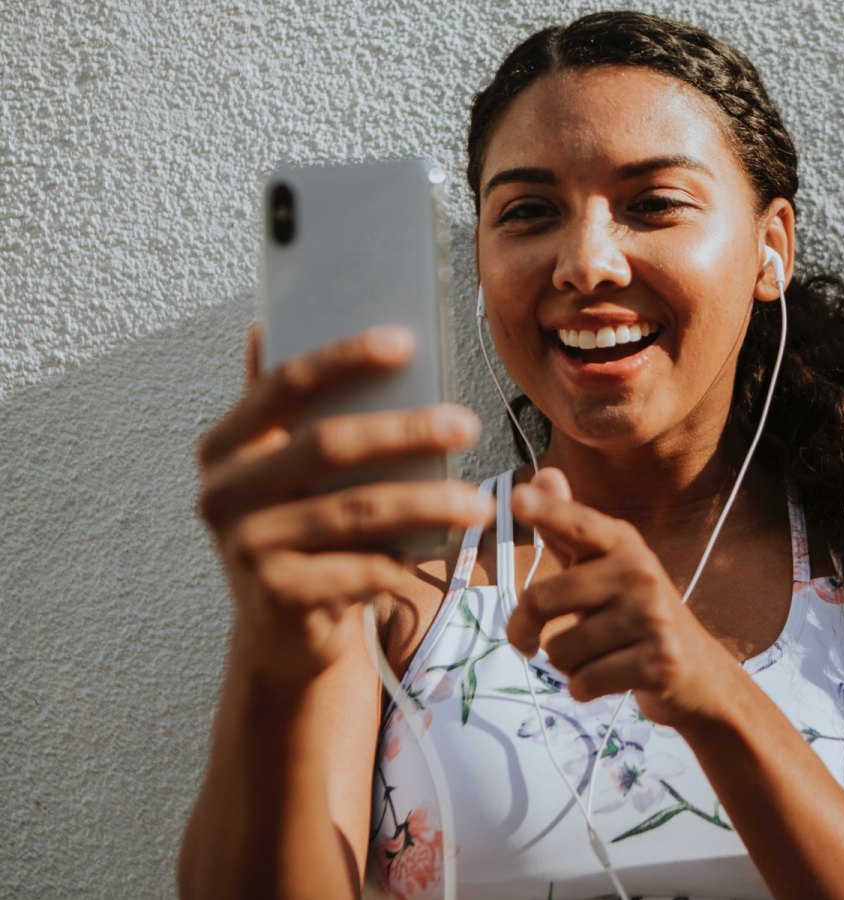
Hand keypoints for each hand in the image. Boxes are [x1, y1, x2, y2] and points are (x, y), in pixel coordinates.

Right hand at [195, 324, 493, 686]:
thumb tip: (267, 323)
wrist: (281, 631)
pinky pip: (361, 567)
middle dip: (407, 431)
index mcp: (226, 445)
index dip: (344, 357)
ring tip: (480, 501)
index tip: (406, 340)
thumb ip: (281, 408)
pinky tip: (449, 548)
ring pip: (356, 510)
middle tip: (468, 423)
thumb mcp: (282, 469)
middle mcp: (223, 492)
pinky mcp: (276, 596)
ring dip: (428, 502)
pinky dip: (410, 557)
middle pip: (328, 444)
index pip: (286, 384)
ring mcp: (245, 547)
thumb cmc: (298, 531)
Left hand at [505, 469, 739, 728]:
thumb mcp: (605, 567)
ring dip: (564, 664)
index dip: (547, 510)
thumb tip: (545, 473)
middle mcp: (640, 572)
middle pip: (543, 599)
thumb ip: (567, 529)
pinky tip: (608, 679)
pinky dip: (583, 689)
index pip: (576, 524)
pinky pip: (584, 682)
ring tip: (594, 656)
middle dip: (522, 630)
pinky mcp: (660, 660)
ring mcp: (653, 616)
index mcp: (623, 543)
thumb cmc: (636, 615)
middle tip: (525, 642)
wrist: (699, 673)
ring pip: (560, 650)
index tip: (516, 497)